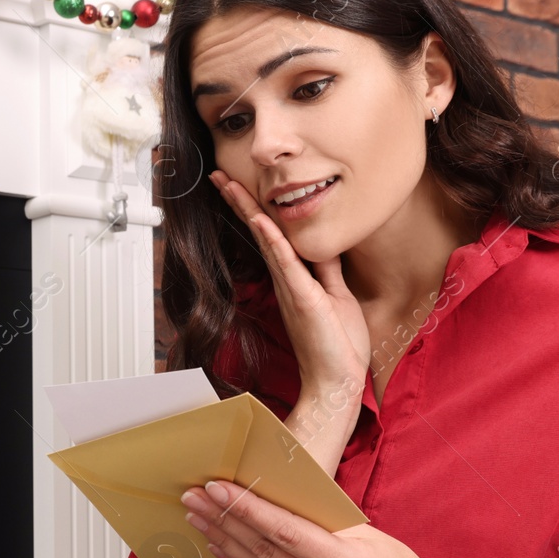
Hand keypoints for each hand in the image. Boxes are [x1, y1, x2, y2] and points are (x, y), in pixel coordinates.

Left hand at [180, 477, 439, 557]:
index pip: (287, 534)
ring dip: (224, 543)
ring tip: (198, 517)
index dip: (247, 510)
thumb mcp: (368, 536)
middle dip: (224, 521)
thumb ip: (322, 520)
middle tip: (194, 497)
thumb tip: (271, 492)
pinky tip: (221, 545)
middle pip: (266, 554)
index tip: (217, 487)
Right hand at [211, 169, 370, 394]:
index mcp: (294, 278)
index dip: (255, 209)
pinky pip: (286, 263)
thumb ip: (327, 269)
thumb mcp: (336, 295)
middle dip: (240, 201)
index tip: (239, 186)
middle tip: (220, 175)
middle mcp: (286, 280)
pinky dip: (273, 240)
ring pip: (266, 240)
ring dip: (248, 210)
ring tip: (229, 185)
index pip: (272, 235)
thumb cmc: (338, 346)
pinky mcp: (303, 299)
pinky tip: (261, 220)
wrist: (337, 382)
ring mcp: (291, 288)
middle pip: (259, 231)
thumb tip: (323, 243)